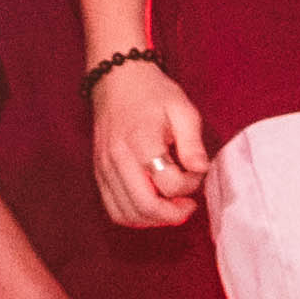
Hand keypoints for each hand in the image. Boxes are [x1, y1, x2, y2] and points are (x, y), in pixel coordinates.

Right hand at [92, 61, 212, 232]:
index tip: (197, 171)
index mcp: (142, 140)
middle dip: (172, 214)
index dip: (190, 185)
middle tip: (188, 205)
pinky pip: (113, 209)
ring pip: (126, 214)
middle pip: (144, 206)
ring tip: (170, 206)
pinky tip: (151, 205)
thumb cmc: (153, 93)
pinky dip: (135, 216)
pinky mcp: (98, 173)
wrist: (117, 79)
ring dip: (153, 219)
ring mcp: (105, 168)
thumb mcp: (182, 109)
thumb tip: (200, 170)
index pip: (168, 183)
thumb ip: (193, 142)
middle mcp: (118, 158)